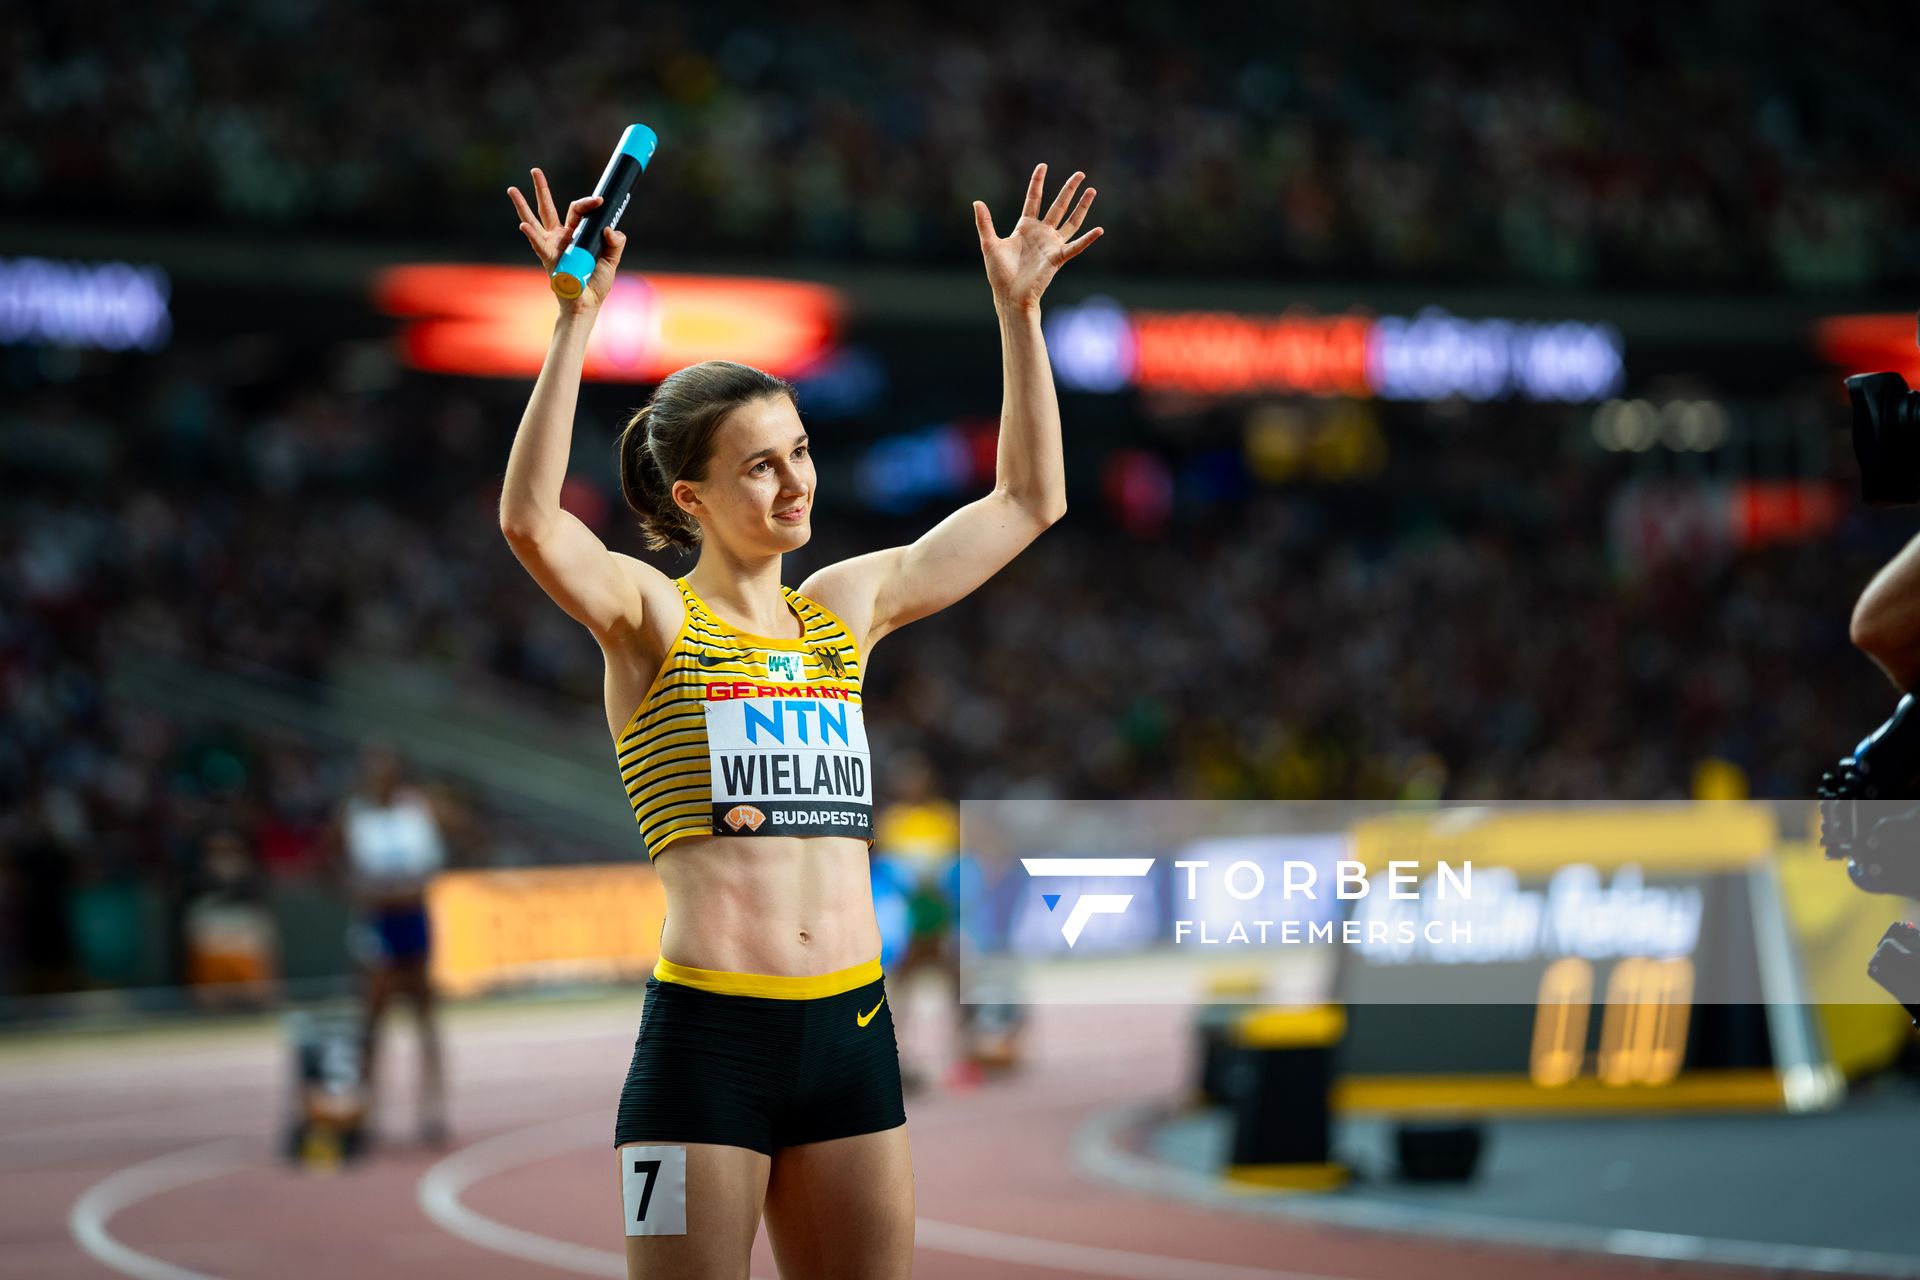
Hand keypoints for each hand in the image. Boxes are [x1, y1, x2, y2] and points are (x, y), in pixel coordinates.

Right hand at [507, 167, 627, 312]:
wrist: (588, 304)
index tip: (601, 200)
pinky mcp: (548, 260)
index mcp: (576, 234)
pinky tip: (523, 226)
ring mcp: (551, 247)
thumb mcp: (612, 260)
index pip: (579, 211)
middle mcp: (560, 237)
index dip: (588, 204)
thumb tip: (610, 228)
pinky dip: (532, 235)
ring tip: (511, 190)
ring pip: (535, 222)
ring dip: (522, 206)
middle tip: (535, 171)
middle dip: (541, 190)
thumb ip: (615, 243)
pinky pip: (539, 246)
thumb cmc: (596, 283)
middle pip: (548, 208)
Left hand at [973, 164, 1102, 315]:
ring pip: (1071, 221)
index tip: (1043, 166)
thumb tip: (977, 202)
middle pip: (1058, 206)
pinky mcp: (1058, 258)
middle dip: (1069, 189)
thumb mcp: (990, 244)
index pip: (1033, 199)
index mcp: (1025, 227)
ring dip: (1082, 206)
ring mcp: (1051, 245)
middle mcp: (1041, 233)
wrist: (1010, 295)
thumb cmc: (1000, 273)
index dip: (1038, 182)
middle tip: (1080, 174)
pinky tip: (1099, 230)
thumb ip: (985, 223)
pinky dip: (1087, 239)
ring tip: (1092, 190)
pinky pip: (1075, 246)